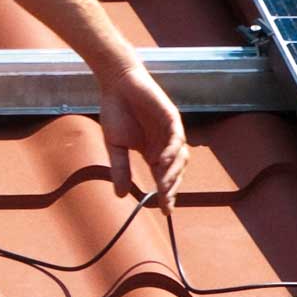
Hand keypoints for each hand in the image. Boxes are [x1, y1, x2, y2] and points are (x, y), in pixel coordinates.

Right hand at [96, 66, 187, 203]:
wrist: (117, 85)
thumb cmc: (116, 112)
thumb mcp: (115, 146)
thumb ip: (120, 168)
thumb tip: (121, 195)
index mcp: (152, 153)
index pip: (163, 178)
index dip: (166, 195)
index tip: (165, 211)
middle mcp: (164, 145)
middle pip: (175, 172)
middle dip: (171, 188)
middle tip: (166, 202)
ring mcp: (170, 132)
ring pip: (180, 158)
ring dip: (173, 173)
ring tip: (164, 187)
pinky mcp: (172, 118)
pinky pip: (177, 139)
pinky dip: (171, 152)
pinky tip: (162, 162)